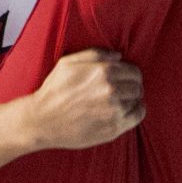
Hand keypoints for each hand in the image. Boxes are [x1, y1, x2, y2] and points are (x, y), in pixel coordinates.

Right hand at [26, 48, 145, 149]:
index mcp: (103, 71)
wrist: (43, 120)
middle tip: (122, 91)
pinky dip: (136, 112)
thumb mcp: (68, 63)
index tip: (124, 79)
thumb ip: (96, 54)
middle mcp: (111, 90)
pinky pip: (137, 116)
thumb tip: (119, 56)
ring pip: (137, 101)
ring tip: (120, 101)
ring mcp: (114, 111)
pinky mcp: (113, 128)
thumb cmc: (54, 90)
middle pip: (138, 87)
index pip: (134, 72)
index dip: (130, 74)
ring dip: (131, 100)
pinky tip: (126, 111)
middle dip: (132, 87)